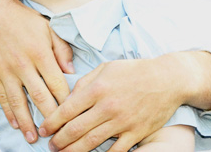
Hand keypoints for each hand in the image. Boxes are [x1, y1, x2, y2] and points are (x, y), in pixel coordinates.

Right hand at [0, 0, 74, 142]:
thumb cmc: (24, 20)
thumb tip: (72, 70)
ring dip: (28, 122)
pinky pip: (2, 97)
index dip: (66, 99)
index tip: (73, 111)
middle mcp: (24, 65)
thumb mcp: (48, 29)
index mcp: (41, 53)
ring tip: (34, 138)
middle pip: (40, 96)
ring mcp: (7, 71)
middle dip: (50, 116)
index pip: (57, 82)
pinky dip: (9, 112)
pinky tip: (16, 123)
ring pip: (19, 102)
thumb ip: (61, 50)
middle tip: (57, 131)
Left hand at [40, 52, 210, 151]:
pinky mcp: (135, 133)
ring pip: (90, 144)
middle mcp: (107, 106)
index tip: (44, 129)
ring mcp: (122, 122)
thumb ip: (85, 82)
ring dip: (72, 151)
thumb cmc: (135, 71)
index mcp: (98, 88)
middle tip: (51, 145)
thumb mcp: (107, 67)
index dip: (52, 122)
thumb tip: (69, 98)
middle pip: (75, 130)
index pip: (67, 110)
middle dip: (59, 141)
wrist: (166, 78)